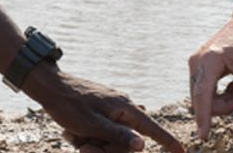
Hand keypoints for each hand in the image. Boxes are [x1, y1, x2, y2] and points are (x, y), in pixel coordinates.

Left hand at [24, 66, 184, 152]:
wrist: (50, 87)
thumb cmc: (69, 106)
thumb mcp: (93, 125)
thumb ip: (119, 135)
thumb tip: (143, 145)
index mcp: (124, 108)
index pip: (152, 128)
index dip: (167, 141)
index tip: (182, 151)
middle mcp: (123, 106)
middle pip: (127, 139)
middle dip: (106, 149)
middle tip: (84, 148)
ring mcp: (112, 107)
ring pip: (113, 136)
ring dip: (95, 143)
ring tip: (74, 137)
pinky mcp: (102, 109)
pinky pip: (102, 130)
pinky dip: (89, 136)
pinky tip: (73, 132)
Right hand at [186, 13, 232, 140]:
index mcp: (210, 60)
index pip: (203, 96)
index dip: (203, 118)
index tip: (202, 136)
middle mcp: (197, 62)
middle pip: (205, 100)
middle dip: (226, 105)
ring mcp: (195, 64)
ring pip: (205, 98)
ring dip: (225, 100)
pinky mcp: (197, 66)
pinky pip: (205, 92)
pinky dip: (221, 95)